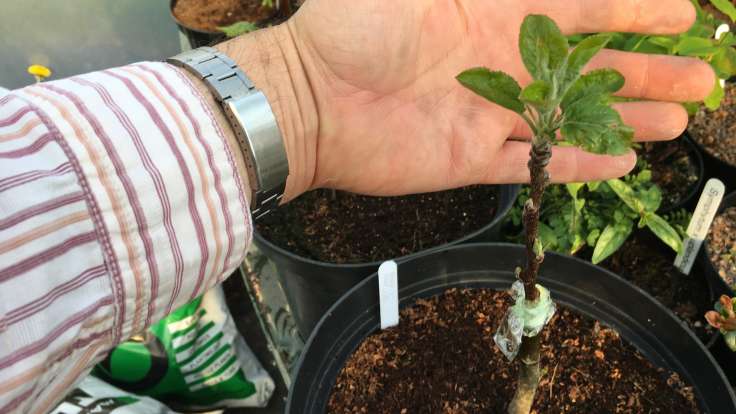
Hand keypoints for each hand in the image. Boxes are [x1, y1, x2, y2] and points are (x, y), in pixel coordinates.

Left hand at [218, 0, 713, 199]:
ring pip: (572, 118)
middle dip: (644, 70)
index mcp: (494, 12)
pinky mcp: (470, 156)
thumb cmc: (352, 27)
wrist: (310, 100)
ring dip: (625, 119)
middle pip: (588, 68)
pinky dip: (575, 164)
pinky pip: (534, 164)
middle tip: (701, 78)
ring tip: (678, 122)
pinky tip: (619, 164)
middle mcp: (500, 61)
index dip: (631, 10)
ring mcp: (489, 112)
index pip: (580, 8)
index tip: (680, 12)